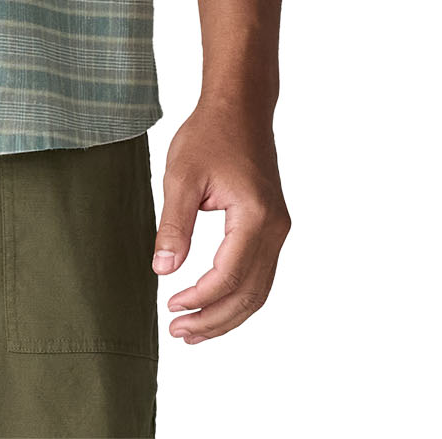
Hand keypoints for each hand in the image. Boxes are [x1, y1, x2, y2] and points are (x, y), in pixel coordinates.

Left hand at [150, 102, 290, 343]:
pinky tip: (213, 304)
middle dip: (214, 319)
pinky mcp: (272, 227)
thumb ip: (173, 225)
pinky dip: (238, 295)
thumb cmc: (210, 134)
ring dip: (227, 314)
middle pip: (249, 293)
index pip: (228, 275)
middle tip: (179, 333)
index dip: (199, 298)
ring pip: (258, 290)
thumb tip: (164, 270)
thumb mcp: (181, 176)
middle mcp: (275, 228)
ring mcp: (278, 229)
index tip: (170, 308)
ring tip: (193, 330)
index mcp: (255, 216)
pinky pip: (260, 274)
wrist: (240, 108)